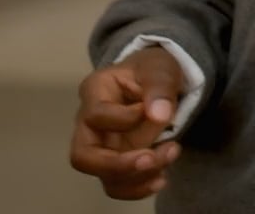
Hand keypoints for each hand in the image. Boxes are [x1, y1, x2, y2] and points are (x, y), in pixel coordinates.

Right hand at [69, 46, 185, 199]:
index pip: (96, 115)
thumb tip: (158, 116)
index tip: (156, 111)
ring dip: (137, 176)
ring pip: (103, 175)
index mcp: (94, 92)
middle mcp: (88, 123)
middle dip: (118, 164)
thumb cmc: (154, 69)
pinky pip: (117, 184)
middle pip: (83, 156)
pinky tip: (161, 178)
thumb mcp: (160, 68)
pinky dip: (138, 187)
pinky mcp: (115, 161)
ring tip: (170, 155)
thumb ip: (159, 87)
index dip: (126, 119)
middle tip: (151, 158)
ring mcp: (100, 145)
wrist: (160, 80)